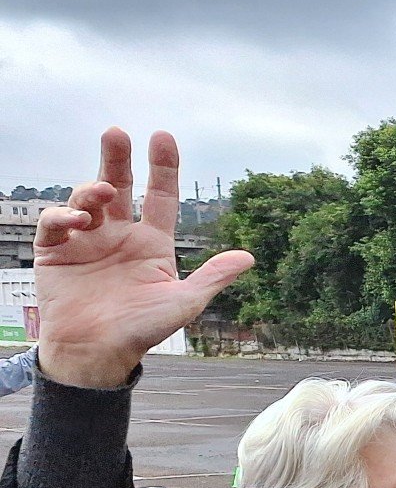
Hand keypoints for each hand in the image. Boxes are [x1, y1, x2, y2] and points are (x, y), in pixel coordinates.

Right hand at [33, 129, 253, 387]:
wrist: (97, 354)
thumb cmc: (142, 330)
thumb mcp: (184, 302)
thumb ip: (213, 277)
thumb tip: (249, 256)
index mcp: (151, 243)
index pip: (160, 196)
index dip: (163, 167)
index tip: (162, 137)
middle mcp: (119, 235)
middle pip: (118, 185)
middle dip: (117, 158)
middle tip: (116, 133)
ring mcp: (86, 241)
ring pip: (86, 198)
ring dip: (91, 188)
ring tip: (100, 193)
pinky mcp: (55, 252)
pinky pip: (54, 223)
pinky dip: (63, 215)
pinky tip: (77, 220)